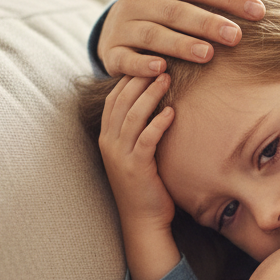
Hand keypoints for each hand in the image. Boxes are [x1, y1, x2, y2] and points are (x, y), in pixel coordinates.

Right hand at [98, 0, 265, 76]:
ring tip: (208, 55)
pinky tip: (161, 70)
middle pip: (177, 11)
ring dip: (180, 44)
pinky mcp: (114, 52)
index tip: (259, 11)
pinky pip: (126, 59)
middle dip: (208, 23)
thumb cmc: (160, 1)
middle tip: (237, 37)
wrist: (115, 26)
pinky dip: (142, 65)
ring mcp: (124, 26)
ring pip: (153, 35)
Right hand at [99, 74, 179, 279]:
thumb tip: (157, 103)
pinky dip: (158, 123)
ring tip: (167, 78)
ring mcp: (120, 156)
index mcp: (108, 137)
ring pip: (132, 116)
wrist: (143, 220)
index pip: (114, 98)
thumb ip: (140, 129)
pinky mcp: (136, 168)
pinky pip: (146, 139)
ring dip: (150, 95)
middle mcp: (110, 143)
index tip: (149, 60)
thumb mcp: (138, 152)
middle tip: (161, 61)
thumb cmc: (146, 184)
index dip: (129, 78)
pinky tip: (172, 112)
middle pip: (121, 101)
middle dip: (140, 79)